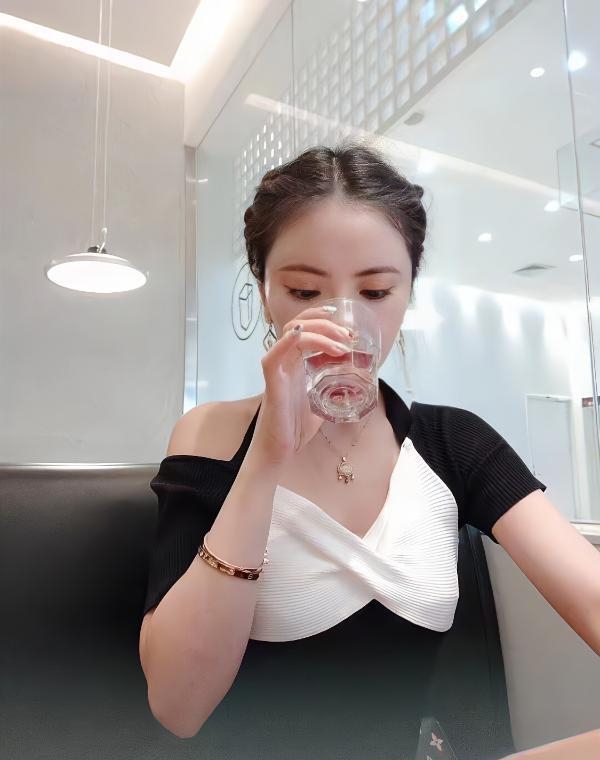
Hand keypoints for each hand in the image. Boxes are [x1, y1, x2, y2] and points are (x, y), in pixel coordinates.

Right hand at [250, 306, 353, 464]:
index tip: (347, 327)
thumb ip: (336, 389)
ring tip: (341, 346)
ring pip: (292, 334)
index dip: (324, 320)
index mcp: (296, 362)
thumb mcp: (323, 401)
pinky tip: (299, 335)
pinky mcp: (272, 381)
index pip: (306, 327)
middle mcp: (286, 360)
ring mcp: (277, 368)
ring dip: (319, 334)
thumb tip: (360, 383)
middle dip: (326, 323)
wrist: (280, 449)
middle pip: (300, 324)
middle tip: (348, 335)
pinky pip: (273, 356)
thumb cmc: (296, 426)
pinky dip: (286, 342)